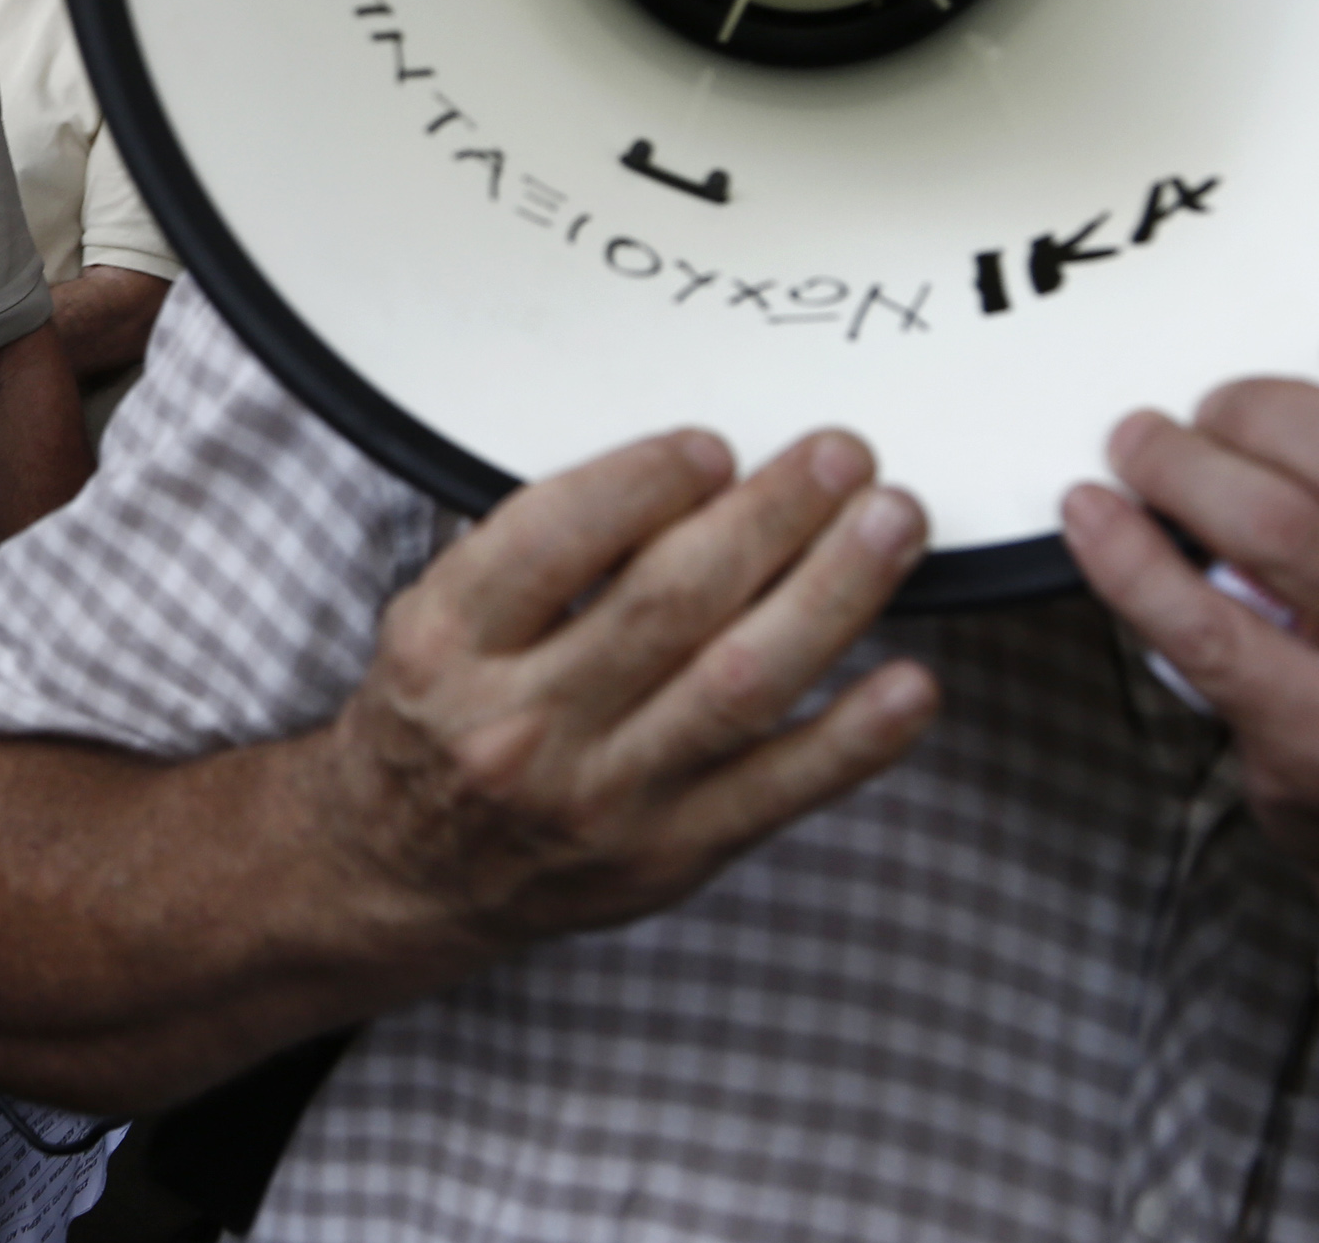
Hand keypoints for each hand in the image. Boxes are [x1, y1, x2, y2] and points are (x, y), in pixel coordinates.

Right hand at [321, 429, 936, 950]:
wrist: (408, 871)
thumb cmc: (440, 717)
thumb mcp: (440, 619)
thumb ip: (537, 554)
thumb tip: (688, 477)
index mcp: (448, 646)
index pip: (552, 540)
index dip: (645, 481)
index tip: (713, 447)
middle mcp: (521, 725)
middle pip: (667, 603)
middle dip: (769, 516)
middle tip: (838, 458)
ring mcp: (602, 798)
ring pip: (738, 685)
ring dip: (830, 596)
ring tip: (888, 526)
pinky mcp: (670, 855)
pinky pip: (779, 791)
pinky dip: (855, 738)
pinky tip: (909, 683)